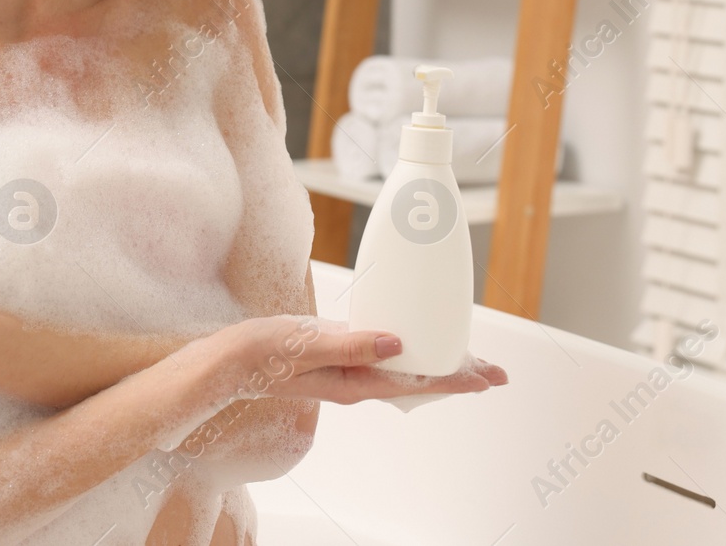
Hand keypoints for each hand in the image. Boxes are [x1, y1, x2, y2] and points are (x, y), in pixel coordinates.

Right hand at [208, 314, 506, 405]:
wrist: (230, 361)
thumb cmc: (263, 353)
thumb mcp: (306, 345)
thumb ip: (350, 344)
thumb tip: (397, 343)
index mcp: (355, 382)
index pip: (417, 382)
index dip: (455, 379)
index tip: (487, 378)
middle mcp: (358, 380)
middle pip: (420, 380)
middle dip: (458, 374)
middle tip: (494, 372)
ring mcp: (351, 369)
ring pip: (407, 371)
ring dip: (438, 365)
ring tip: (468, 360)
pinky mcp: (341, 354)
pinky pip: (388, 358)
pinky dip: (411, 352)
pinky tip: (417, 344)